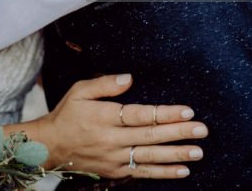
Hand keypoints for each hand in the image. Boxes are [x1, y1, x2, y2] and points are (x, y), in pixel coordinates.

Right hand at [37, 74, 205, 179]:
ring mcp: (115, 158)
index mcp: (104, 117)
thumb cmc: (67, 114)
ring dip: (176, 155)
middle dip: (178, 133)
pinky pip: (143, 172)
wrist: (50, 147)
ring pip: (150, 156)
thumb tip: (129, 78)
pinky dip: (163, 172)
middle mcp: (111, 140)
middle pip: (150, 136)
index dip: (165, 113)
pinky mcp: (116, 171)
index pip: (140, 115)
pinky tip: (182, 170)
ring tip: (198, 152)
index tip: (187, 111)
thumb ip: (105, 84)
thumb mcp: (80, 91)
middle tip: (201, 130)